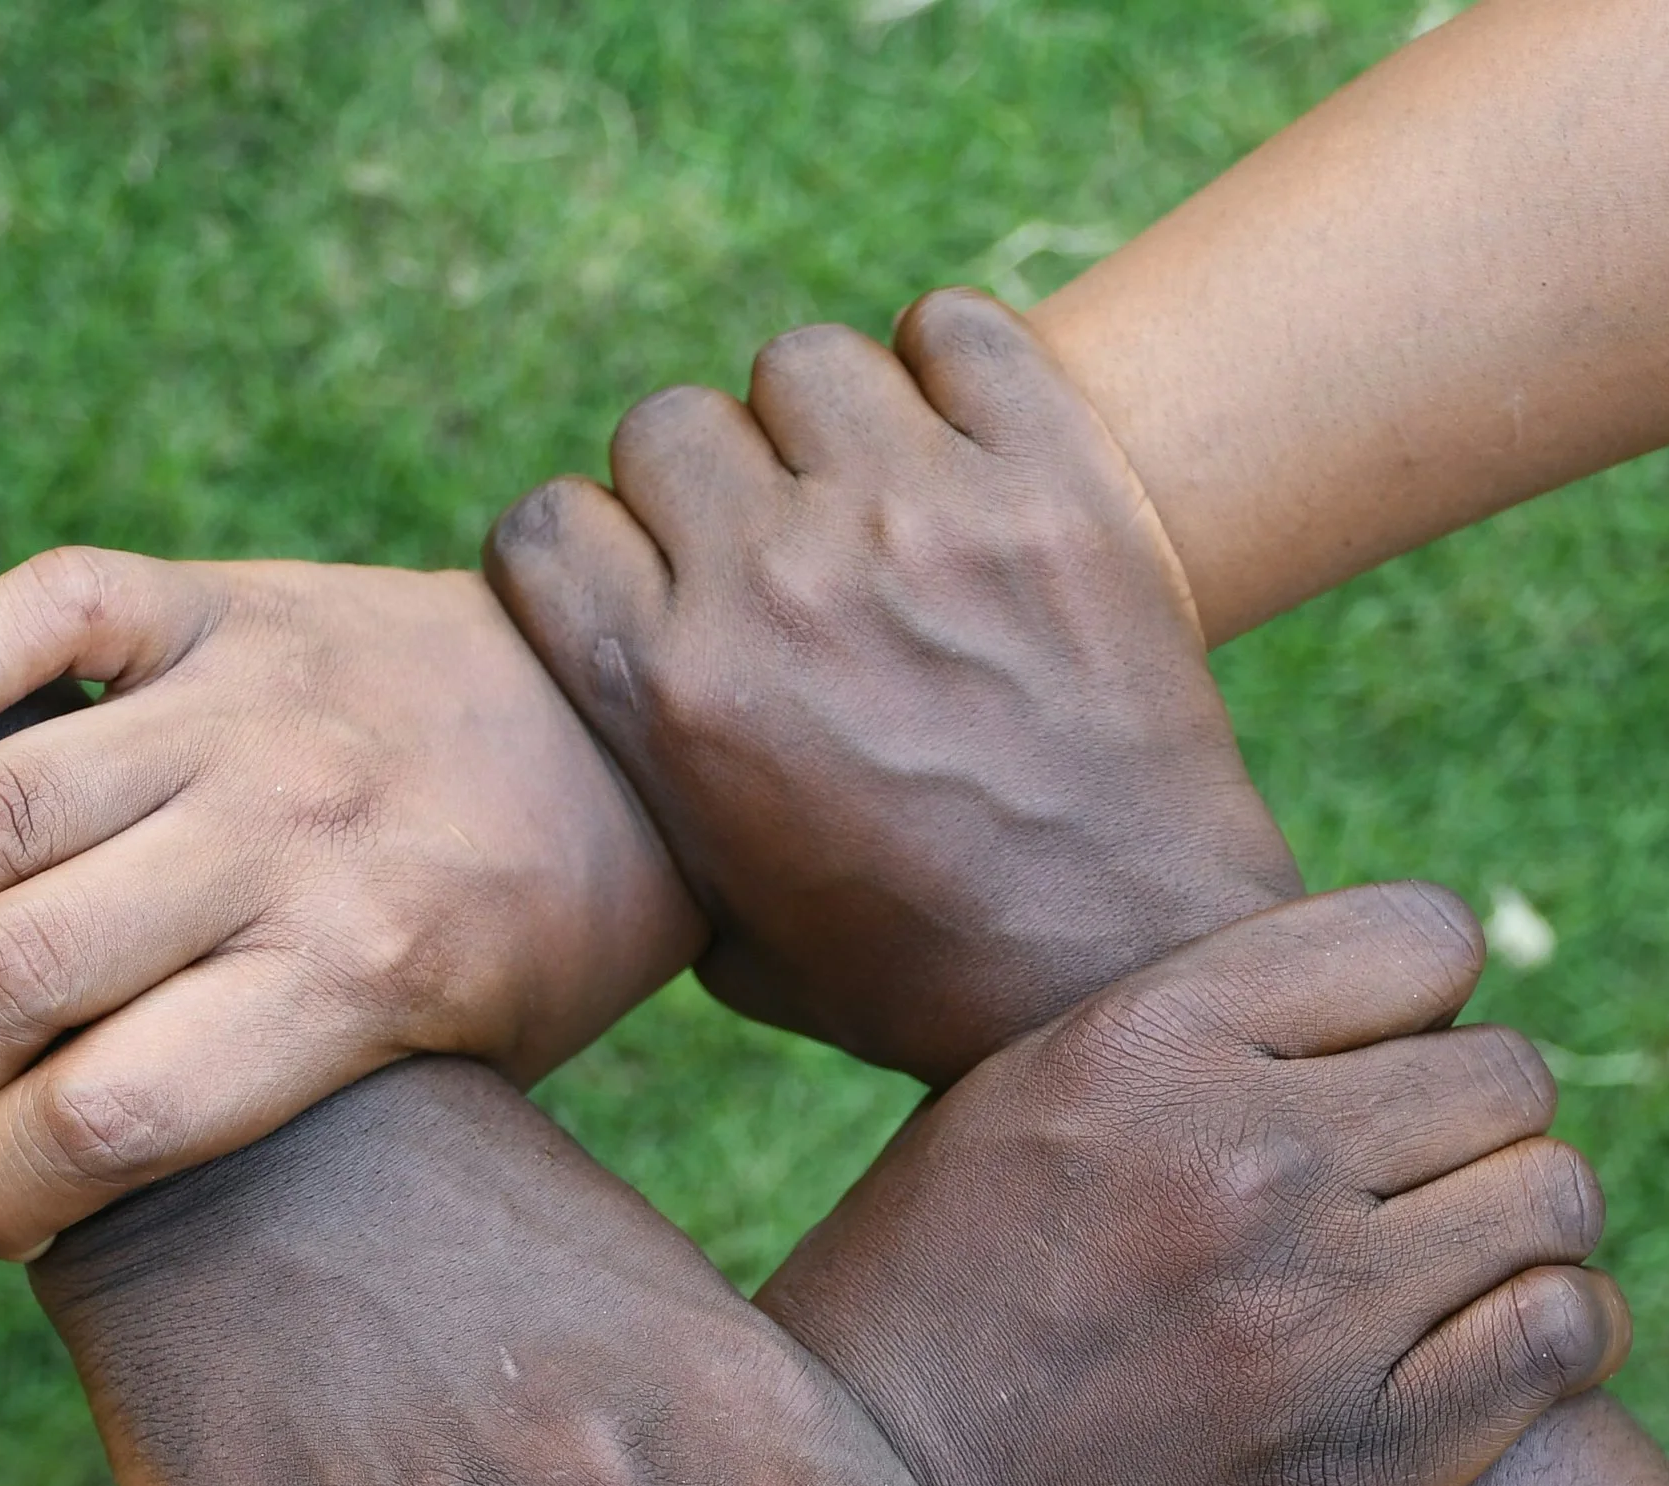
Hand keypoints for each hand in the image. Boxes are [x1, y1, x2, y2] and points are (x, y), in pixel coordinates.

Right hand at [0, 554, 704, 1256]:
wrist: (649, 738)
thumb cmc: (550, 940)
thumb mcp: (476, 1070)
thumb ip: (293, 1108)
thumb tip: (68, 1169)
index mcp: (364, 977)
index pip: (106, 1119)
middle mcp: (294, 836)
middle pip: (11, 973)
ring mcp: (252, 705)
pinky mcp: (227, 603)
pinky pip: (34, 614)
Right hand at [484, 287, 1299, 1086]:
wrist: (1124, 969)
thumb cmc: (913, 973)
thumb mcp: (725, 934)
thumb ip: (655, 798)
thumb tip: (631, 709)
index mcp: (672, 697)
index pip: (544, 527)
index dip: (586, 558)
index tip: (640, 588)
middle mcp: (775, 584)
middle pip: (665, 428)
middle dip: (700, 490)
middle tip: (767, 552)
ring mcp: (917, 518)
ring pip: (802, 363)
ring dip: (821, 424)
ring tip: (871, 498)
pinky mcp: (1051, 482)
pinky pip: (957, 331)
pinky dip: (949, 368)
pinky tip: (960, 443)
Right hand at [761, 885, 1630, 1485]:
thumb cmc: (929, 1296)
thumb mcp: (1015, 1098)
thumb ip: (1190, 1029)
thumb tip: (1370, 1001)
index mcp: (1147, 1041)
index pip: (1426, 937)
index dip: (1415, 998)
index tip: (1370, 1063)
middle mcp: (1246, 1156)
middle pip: (1506, 1071)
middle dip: (1464, 1119)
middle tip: (1395, 1185)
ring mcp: (1316, 1313)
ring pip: (1554, 1194)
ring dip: (1513, 1223)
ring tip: (1438, 1265)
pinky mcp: (1367, 1460)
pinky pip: (1567, 1331)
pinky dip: (1553, 1332)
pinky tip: (1488, 1347)